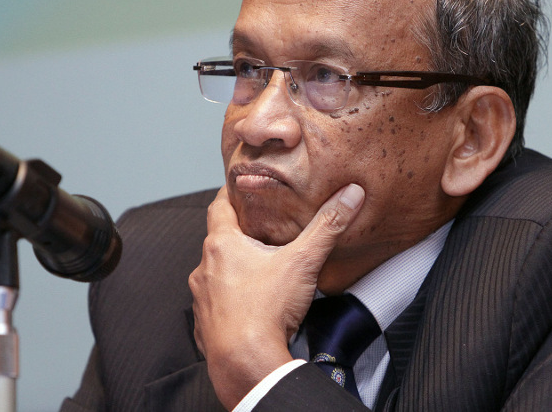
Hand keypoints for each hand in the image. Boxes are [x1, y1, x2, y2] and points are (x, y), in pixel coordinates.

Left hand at [189, 183, 364, 408]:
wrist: (246, 363)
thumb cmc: (266, 311)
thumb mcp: (303, 261)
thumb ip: (327, 226)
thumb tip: (349, 195)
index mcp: (222, 245)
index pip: (219, 206)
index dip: (230, 194)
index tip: (240, 187)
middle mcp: (204, 268)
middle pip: (218, 240)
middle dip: (238, 234)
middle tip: (260, 228)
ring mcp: (202, 298)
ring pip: (216, 274)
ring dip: (233, 269)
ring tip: (259, 269)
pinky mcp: (205, 324)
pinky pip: (216, 304)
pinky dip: (230, 300)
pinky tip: (250, 304)